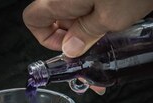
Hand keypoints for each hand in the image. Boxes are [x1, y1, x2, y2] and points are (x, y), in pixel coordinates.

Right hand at [23, 0, 152, 57]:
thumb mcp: (110, 18)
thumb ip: (87, 34)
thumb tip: (71, 47)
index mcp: (59, 0)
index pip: (33, 19)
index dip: (46, 38)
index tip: (68, 46)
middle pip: (57, 14)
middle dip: (74, 33)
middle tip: (95, 46)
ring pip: (76, 6)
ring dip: (90, 21)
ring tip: (112, 30)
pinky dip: (101, 8)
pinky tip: (120, 15)